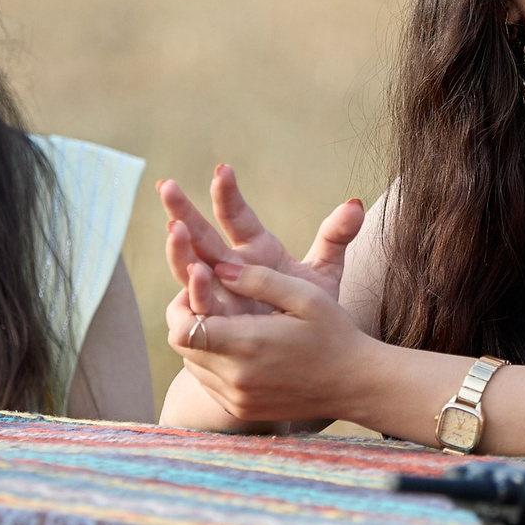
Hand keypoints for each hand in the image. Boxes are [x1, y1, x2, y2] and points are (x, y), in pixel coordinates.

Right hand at [159, 166, 363, 320]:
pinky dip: (192, 296)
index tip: (223, 169)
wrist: (296, 355)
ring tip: (174, 229)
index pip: (236, 215)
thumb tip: (357, 204)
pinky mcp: (216, 323)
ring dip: (181, 251)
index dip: (228, 193)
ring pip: (191, 269)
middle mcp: (230, 267)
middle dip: (183, 211)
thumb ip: (335, 238)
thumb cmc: (306, 308)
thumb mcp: (322, 273)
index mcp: (254, 247)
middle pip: (202, 236)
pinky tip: (187, 282)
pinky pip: (197, 309)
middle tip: (167, 187)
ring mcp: (218, 295)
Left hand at [167, 260, 374, 423]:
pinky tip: (241, 349)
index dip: (179, 306)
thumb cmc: (333, 333)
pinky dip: (213, 363)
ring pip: (192, 365)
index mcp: (249, 344)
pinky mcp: (240, 410)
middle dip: (188, 319)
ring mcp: (237, 398)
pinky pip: (208, 383)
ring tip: (228, 323)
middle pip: (182, 347)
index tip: (198, 289)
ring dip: (200, 342)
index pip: (182, 330)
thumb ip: (258, 279)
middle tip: (210, 300)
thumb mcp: (305, 295)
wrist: (355, 385)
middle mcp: (236, 377)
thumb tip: (217, 268)